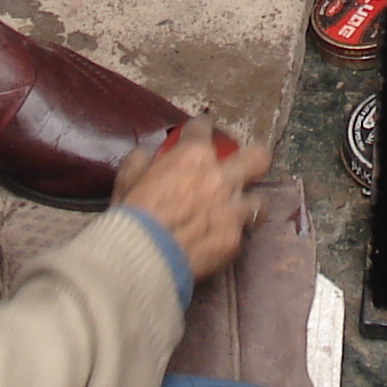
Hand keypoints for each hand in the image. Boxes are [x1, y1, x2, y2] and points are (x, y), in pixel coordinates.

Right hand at [112, 117, 268, 280]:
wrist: (142, 257)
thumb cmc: (132, 216)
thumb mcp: (127, 179)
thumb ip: (141, 160)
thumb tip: (146, 155)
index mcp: (193, 156)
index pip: (204, 128)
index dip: (201, 128)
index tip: (201, 132)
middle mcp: (220, 177)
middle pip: (258, 157)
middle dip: (254, 158)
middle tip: (244, 165)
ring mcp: (231, 209)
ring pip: (259, 200)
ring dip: (247, 203)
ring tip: (236, 210)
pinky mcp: (234, 239)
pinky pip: (241, 232)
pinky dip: (231, 234)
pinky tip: (220, 239)